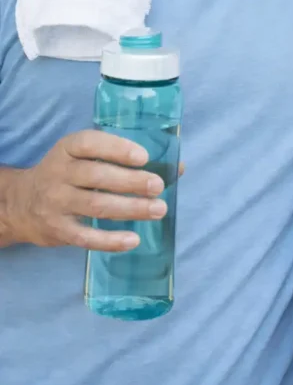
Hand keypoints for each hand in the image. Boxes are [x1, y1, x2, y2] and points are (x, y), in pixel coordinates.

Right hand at [6, 129, 172, 250]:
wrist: (22, 204)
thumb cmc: (68, 175)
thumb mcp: (85, 158)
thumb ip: (126, 158)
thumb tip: (178, 167)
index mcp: (67, 149)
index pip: (89, 143)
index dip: (117, 149)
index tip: (144, 156)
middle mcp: (59, 174)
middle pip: (96, 176)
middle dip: (130, 181)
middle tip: (158, 186)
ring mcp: (56, 203)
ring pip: (96, 206)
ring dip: (129, 208)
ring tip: (158, 209)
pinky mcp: (58, 230)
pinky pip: (86, 238)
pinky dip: (110, 241)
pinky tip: (133, 240)